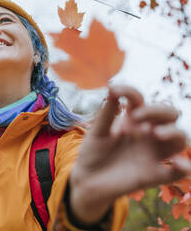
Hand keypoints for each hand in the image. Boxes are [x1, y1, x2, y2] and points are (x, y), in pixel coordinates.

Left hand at [69, 85, 190, 223]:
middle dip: (158, 111)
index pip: (140, 100)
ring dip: (173, 133)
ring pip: (179, 139)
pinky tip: (178, 163)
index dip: (131, 92)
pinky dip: (183, 167)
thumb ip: (106, 113)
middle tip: (137, 117)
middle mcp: (146, 134)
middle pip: (168, 115)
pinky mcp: (153, 175)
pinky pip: (177, 172)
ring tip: (155, 134)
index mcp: (131, 121)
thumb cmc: (92, 153)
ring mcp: (152, 154)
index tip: (115, 91)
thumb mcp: (96, 132)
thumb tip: (112, 87)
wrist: (87, 181)